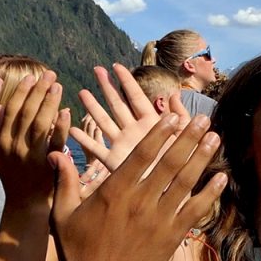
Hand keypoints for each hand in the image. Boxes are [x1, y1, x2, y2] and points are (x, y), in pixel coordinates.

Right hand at [0, 71, 69, 209]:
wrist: (25, 205)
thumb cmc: (15, 177)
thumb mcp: (0, 154)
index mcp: (1, 142)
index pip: (10, 110)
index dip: (21, 92)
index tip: (31, 77)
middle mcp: (13, 147)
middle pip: (25, 112)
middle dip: (38, 91)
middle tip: (50, 75)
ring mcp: (30, 156)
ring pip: (40, 122)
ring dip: (49, 102)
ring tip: (58, 86)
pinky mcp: (47, 164)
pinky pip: (55, 141)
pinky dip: (61, 125)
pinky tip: (67, 111)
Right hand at [52, 112, 225, 260]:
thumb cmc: (77, 250)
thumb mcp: (62, 214)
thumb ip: (64, 181)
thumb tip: (54, 153)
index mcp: (115, 191)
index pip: (142, 154)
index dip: (160, 133)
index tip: (173, 117)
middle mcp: (140, 201)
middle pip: (169, 163)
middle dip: (188, 138)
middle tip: (202, 119)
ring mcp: (158, 219)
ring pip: (185, 183)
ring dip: (202, 159)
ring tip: (215, 139)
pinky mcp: (171, 237)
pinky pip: (195, 211)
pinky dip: (210, 194)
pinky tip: (222, 178)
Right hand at [71, 63, 189, 172]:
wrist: (174, 194)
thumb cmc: (184, 168)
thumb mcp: (186, 139)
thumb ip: (181, 117)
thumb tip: (175, 94)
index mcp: (152, 124)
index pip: (136, 98)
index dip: (127, 82)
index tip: (116, 66)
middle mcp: (135, 132)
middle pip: (118, 105)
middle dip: (107, 87)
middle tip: (96, 69)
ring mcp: (124, 146)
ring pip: (105, 122)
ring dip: (94, 108)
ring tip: (82, 92)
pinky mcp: (116, 163)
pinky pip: (97, 150)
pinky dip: (85, 141)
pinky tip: (73, 130)